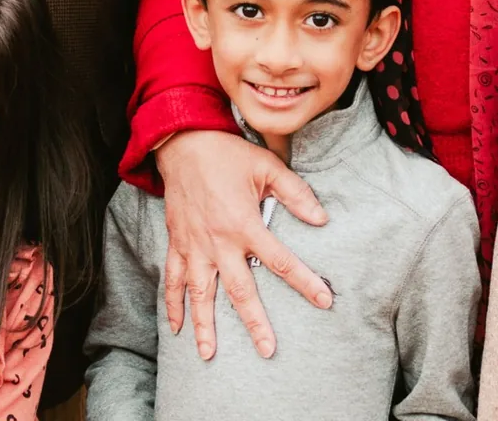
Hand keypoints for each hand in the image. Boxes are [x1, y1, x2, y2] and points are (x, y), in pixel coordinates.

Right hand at [154, 128, 331, 361]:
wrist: (183, 141)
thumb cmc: (227, 153)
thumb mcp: (266, 166)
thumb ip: (295, 194)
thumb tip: (321, 220)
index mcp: (244, 223)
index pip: (280, 260)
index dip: (305, 281)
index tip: (325, 300)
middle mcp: (219, 241)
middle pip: (240, 290)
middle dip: (254, 322)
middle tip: (267, 350)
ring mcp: (195, 245)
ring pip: (201, 293)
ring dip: (205, 325)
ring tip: (209, 355)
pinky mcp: (177, 242)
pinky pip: (173, 278)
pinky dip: (173, 304)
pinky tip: (177, 327)